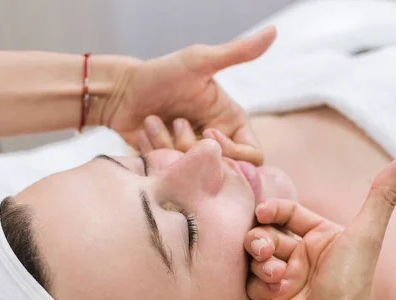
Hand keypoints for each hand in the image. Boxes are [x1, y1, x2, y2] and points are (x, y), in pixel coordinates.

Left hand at [102, 27, 276, 165]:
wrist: (122, 90)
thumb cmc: (161, 72)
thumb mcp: (200, 61)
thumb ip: (238, 52)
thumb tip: (273, 31)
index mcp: (231, 123)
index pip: (252, 156)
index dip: (233, 152)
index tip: (207, 133)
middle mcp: (215, 142)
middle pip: (222, 168)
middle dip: (194, 146)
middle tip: (176, 122)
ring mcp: (192, 156)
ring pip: (194, 171)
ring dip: (169, 143)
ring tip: (155, 120)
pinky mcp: (171, 165)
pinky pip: (171, 172)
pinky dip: (155, 149)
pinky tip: (146, 129)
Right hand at [243, 155, 395, 299]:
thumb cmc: (348, 285)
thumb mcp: (365, 235)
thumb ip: (383, 195)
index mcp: (323, 238)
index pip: (288, 213)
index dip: (272, 209)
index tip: (262, 213)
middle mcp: (304, 256)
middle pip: (267, 233)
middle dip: (261, 239)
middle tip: (264, 250)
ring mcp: (286, 278)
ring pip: (257, 256)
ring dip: (261, 262)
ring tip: (274, 275)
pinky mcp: (270, 298)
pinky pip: (252, 280)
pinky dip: (259, 284)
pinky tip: (274, 294)